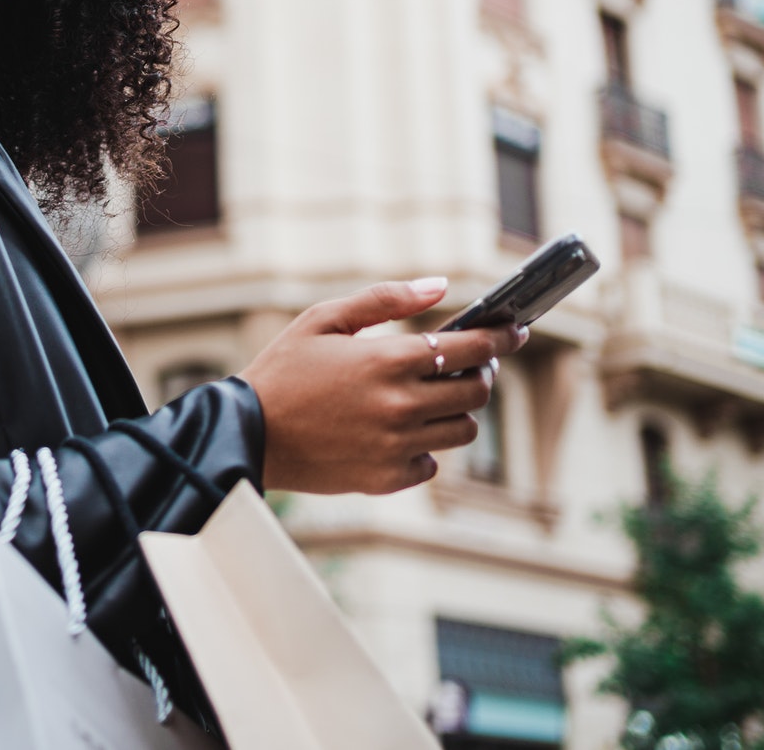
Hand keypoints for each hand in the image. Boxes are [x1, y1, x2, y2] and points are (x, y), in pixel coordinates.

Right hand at [237, 278, 526, 494]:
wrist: (247, 434)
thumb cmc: (283, 371)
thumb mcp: (323, 319)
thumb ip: (384, 299)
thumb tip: (440, 285)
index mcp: (387, 360)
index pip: (471, 347)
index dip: (502, 337)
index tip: (516, 329)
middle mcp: (399, 405)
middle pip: (477, 392)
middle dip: (482, 374)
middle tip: (470, 364)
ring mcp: (396, 446)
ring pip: (463, 431)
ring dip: (458, 411)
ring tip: (433, 398)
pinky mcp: (386, 478)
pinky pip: (431, 463)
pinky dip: (424, 447)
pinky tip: (399, 432)